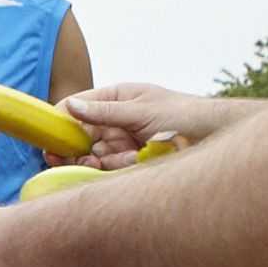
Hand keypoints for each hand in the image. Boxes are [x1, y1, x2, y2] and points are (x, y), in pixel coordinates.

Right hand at [63, 81, 250, 164]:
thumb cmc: (185, 115)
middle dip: (76, 148)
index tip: (50, 137)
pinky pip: (111, 168)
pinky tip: (133, 162)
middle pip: (81, 135)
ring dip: (100, 160)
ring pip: (94, 155)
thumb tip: (70, 106)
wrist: (217, 138)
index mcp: (117, 98)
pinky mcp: (132, 162)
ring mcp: (124, 141)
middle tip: (68, 159)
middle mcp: (116, 120)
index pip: (78, 106)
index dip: (61, 121)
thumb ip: (105, 112)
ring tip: (122, 158)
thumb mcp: (142, 111)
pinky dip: (117, 167)